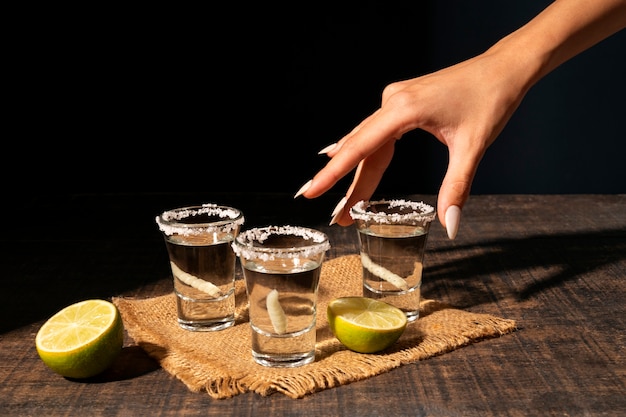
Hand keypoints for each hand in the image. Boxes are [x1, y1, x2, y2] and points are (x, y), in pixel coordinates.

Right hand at [296, 49, 528, 237]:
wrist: (503, 68)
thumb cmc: (491, 99)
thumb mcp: (474, 146)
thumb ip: (456, 187)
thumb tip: (448, 226)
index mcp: (403, 110)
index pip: (360, 148)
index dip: (333, 174)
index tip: (311, 192)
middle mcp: (392, 101)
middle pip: (362, 151)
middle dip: (349, 186)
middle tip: (338, 218)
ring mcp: (394, 99)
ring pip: (368, 143)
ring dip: (358, 174)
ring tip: (344, 203)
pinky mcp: (401, 101)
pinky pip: (376, 133)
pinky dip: (366, 153)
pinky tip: (344, 158)